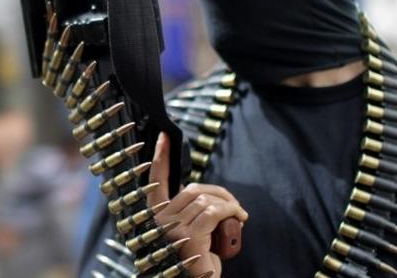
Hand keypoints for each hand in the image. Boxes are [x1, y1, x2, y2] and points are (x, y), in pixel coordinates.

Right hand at [147, 133, 247, 277]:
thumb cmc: (198, 261)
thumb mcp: (191, 231)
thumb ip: (189, 211)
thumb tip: (205, 194)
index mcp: (156, 215)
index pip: (156, 180)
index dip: (161, 156)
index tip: (165, 135)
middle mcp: (158, 220)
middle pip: (192, 190)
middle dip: (219, 193)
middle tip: (236, 207)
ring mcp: (171, 228)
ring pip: (205, 200)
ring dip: (229, 205)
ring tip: (239, 217)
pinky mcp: (189, 237)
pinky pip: (213, 212)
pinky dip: (231, 210)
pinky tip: (240, 218)